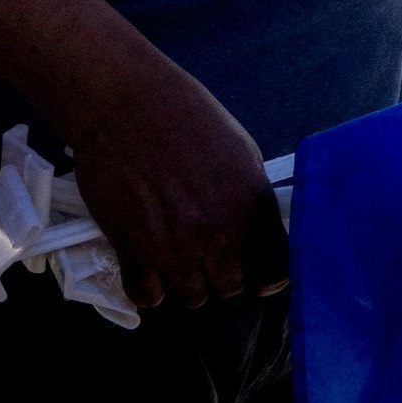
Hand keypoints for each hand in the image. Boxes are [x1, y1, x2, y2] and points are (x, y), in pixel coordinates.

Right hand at [58, 65, 283, 308]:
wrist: (126, 105)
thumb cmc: (187, 115)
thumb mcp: (240, 150)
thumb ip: (251, 197)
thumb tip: (255, 229)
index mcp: (251, 205)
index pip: (275, 267)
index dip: (269, 277)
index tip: (260, 278)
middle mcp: (219, 232)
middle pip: (231, 287)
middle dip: (222, 276)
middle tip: (210, 260)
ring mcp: (175, 246)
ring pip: (192, 297)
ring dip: (187, 284)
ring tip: (178, 262)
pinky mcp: (133, 250)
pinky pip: (147, 296)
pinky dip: (149, 290)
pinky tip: (149, 272)